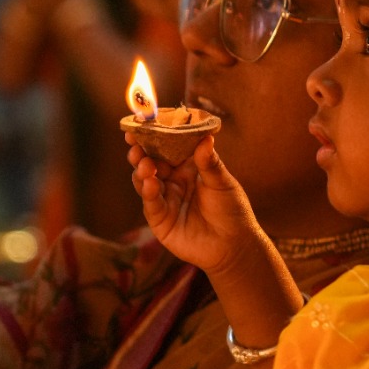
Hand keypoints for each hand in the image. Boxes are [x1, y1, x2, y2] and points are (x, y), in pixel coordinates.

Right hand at [127, 136, 264, 277]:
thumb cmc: (232, 210)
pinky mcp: (160, 219)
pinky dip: (148, 191)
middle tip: (134, 140)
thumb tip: (205, 138)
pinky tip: (149, 183)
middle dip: (141, 150)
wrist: (234, 246)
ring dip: (142, 169)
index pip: (168, 146)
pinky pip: (150, 203)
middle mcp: (173, 179)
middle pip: (151, 160)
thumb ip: (210, 163)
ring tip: (144, 162)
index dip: (156, 135)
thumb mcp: (223, 184)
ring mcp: (165, 198)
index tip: (144, 122)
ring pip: (145, 180)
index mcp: (188, 165)